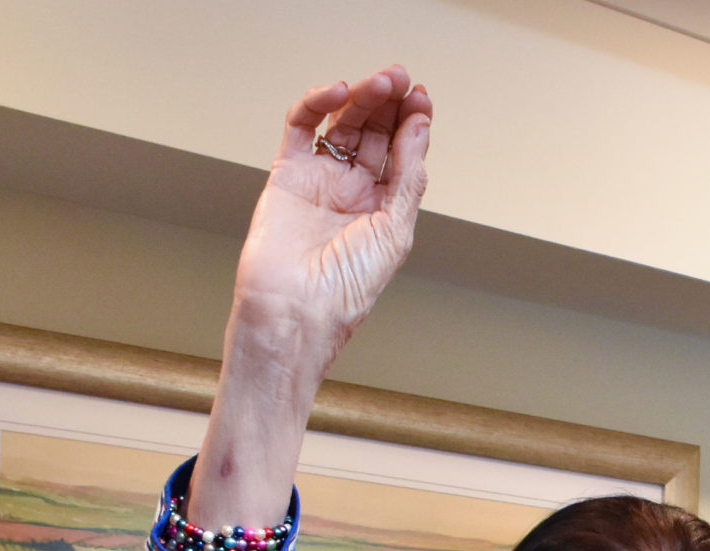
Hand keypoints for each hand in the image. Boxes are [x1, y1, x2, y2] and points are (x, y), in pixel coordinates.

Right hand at [230, 67, 433, 375]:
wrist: (295, 310)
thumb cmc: (346, 288)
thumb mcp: (395, 229)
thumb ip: (407, 175)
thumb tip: (420, 126)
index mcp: (384, 208)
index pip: (401, 153)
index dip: (412, 123)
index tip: (422, 98)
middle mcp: (353, 191)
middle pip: (373, 132)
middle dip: (389, 104)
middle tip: (400, 79)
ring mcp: (320, 180)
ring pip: (341, 124)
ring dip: (362, 98)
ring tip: (380, 81)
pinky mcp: (287, 174)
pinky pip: (301, 127)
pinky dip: (317, 104)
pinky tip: (338, 92)